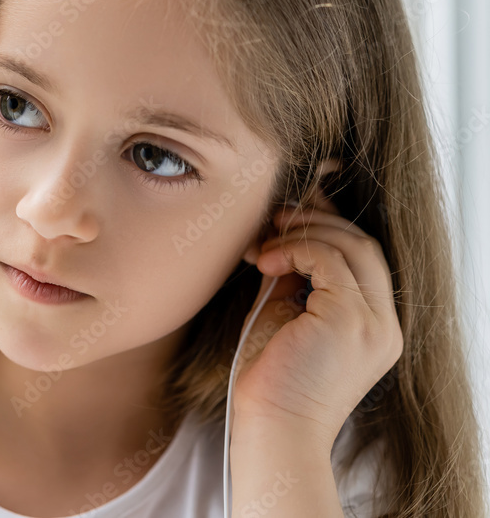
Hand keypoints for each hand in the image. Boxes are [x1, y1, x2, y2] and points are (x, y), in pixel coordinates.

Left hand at [230, 199, 402, 449]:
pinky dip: (294, 248)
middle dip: (317, 222)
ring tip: (263, 241)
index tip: (289, 219)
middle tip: (274, 218)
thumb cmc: (271, 382)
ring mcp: (373, 323)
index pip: (364, 259)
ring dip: (301, 233)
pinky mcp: (350, 320)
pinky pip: (327, 259)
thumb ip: (293, 280)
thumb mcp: (285, 318)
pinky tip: (263, 261)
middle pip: (363, 245)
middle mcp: (384, 325)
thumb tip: (281, 240)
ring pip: (351, 246)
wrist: (272, 429)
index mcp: (375, 328)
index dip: (329, 228)